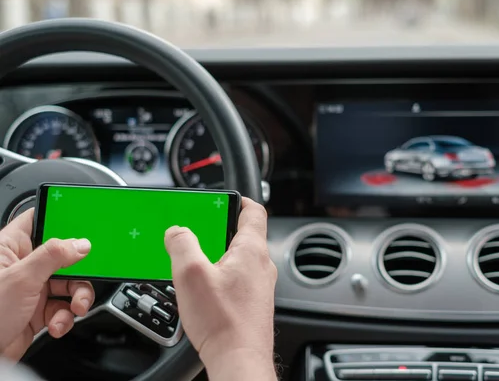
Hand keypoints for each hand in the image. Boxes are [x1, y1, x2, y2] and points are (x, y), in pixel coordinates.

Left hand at [0, 209, 94, 359]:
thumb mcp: (21, 278)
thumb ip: (53, 256)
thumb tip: (80, 243)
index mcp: (11, 248)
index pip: (39, 220)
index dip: (61, 218)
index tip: (83, 226)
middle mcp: (22, 266)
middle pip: (63, 256)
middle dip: (79, 270)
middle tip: (85, 275)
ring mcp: (30, 289)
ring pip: (68, 284)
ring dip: (77, 297)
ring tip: (76, 307)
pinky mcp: (37, 311)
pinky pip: (62, 307)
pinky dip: (64, 317)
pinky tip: (56, 324)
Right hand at [164, 197, 276, 379]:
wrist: (239, 361)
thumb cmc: (223, 323)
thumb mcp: (190, 275)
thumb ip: (181, 245)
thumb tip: (176, 231)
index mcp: (252, 250)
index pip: (254, 210)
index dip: (238, 199)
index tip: (221, 199)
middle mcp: (261, 266)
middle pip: (243, 234)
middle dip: (219, 229)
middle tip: (198, 232)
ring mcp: (259, 286)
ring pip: (238, 258)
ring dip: (218, 254)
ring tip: (195, 262)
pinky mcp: (252, 303)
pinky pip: (237, 278)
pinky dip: (221, 275)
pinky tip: (204, 288)